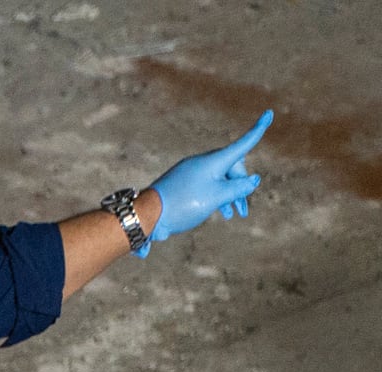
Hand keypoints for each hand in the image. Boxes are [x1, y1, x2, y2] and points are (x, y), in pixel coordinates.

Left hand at [140, 111, 272, 254]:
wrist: (146, 214)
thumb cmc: (183, 204)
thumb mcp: (217, 197)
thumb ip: (238, 188)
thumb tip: (253, 180)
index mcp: (213, 161)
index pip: (242, 144)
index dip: (258, 130)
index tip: (269, 113)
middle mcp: (202, 162)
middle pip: (232, 167)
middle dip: (241, 185)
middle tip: (242, 209)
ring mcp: (190, 172)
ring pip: (219, 178)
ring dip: (229, 194)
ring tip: (234, 214)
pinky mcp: (181, 182)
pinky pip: (205, 184)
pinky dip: (216, 195)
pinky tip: (219, 211)